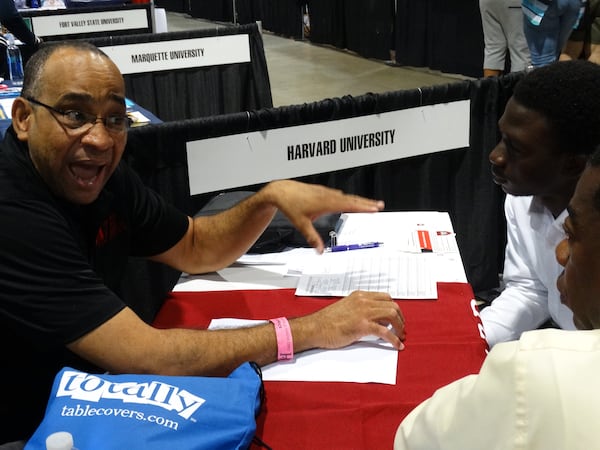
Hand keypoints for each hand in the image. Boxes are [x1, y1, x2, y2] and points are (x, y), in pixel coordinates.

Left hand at [262, 180, 383, 251]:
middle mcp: (328, 195)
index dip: (363, 207)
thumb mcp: (301, 224)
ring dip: (358, 200)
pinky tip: (349, 201)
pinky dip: (347, 198)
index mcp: (326, 202)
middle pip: (351, 199)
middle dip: (366, 202)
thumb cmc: (290, 205)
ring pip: (346, 196)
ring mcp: (325, 192)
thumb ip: (312, 238)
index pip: (349, 204)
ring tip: (369, 204)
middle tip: (380, 205)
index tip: (375, 208)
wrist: (280, 191)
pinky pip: (339, 195)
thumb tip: (319, 251)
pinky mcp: (322, 191)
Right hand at [300, 291, 405, 349]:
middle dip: (400, 318)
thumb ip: (360, 309)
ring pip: (392, 315)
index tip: (397, 318)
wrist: (315, 328)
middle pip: (392, 305)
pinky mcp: (362, 325)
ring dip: (400, 327)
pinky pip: (385, 332)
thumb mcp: (346, 308)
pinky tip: (397, 345)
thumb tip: (375, 319)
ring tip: (400, 336)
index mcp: (359, 296)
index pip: (385, 297)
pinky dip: (394, 339)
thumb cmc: (327, 321)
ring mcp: (363, 312)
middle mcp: (363, 301)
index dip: (394, 308)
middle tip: (401, 328)